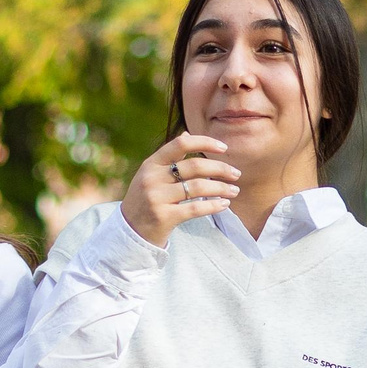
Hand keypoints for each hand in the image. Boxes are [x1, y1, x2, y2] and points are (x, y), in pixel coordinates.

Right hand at [119, 130, 240, 246]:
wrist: (129, 231)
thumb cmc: (145, 200)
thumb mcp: (151, 175)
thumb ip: (169, 157)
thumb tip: (186, 135)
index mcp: (151, 164)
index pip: (180, 145)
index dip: (204, 142)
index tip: (224, 148)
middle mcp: (152, 178)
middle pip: (194, 167)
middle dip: (221, 169)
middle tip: (236, 174)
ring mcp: (157, 198)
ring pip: (198, 187)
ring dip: (221, 188)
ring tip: (234, 191)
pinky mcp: (164, 217)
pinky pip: (195, 208)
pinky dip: (213, 205)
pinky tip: (224, 204)